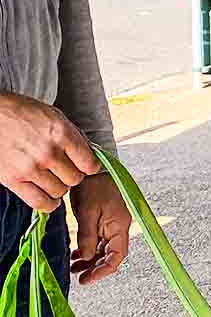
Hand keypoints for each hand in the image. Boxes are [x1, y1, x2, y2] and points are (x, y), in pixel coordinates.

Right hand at [0, 91, 99, 212]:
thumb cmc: (20, 113)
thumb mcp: (53, 116)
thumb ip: (74, 137)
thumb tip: (91, 157)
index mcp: (60, 133)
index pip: (90, 164)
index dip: (88, 166)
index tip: (82, 165)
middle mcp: (47, 152)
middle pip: (75, 179)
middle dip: (71, 174)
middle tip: (61, 168)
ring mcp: (30, 167)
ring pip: (60, 192)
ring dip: (57, 186)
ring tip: (49, 176)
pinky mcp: (13, 179)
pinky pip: (41, 203)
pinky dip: (48, 203)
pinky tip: (47, 193)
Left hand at [69, 172, 129, 284]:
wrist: (95, 166)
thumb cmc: (95, 185)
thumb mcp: (89, 211)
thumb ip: (88, 235)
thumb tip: (86, 256)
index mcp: (119, 227)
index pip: (116, 256)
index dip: (103, 270)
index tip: (87, 278)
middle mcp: (118, 228)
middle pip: (110, 256)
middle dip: (95, 268)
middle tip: (79, 277)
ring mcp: (110, 225)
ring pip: (103, 250)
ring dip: (90, 260)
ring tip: (74, 267)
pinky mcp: (102, 221)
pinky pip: (98, 241)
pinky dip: (88, 249)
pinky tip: (76, 254)